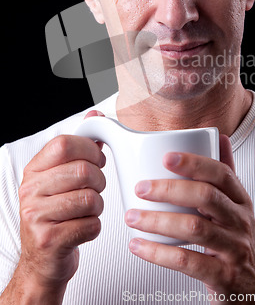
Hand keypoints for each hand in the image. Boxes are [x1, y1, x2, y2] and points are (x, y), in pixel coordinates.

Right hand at [17, 110, 105, 296]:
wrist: (42, 262)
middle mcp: (30, 191)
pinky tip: (82, 228)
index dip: (90, 150)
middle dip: (99, 182)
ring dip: (98, 207)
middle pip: (83, 172)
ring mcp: (36, 216)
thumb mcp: (61, 177)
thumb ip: (79, 145)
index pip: (64, 144)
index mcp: (34, 170)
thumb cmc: (57, 215)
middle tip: (94, 190)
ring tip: (87, 211)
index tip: (97, 160)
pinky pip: (90, 225)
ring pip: (90, 199)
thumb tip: (94, 116)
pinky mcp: (49, 240)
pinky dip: (94, 228)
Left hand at [125, 135, 254, 302]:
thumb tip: (219, 138)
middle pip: (206, 197)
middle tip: (141, 188)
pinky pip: (188, 261)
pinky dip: (158, 253)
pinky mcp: (223, 276)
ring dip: (157, 220)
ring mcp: (234, 250)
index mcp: (241, 201)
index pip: (221, 174)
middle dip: (169, 189)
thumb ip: (226, 174)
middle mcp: (241, 222)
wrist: (254, 292)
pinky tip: (138, 246)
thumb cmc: (236, 242)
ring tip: (132, 217)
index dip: (194, 162)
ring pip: (194, 228)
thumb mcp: (237, 207)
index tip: (166, 157)